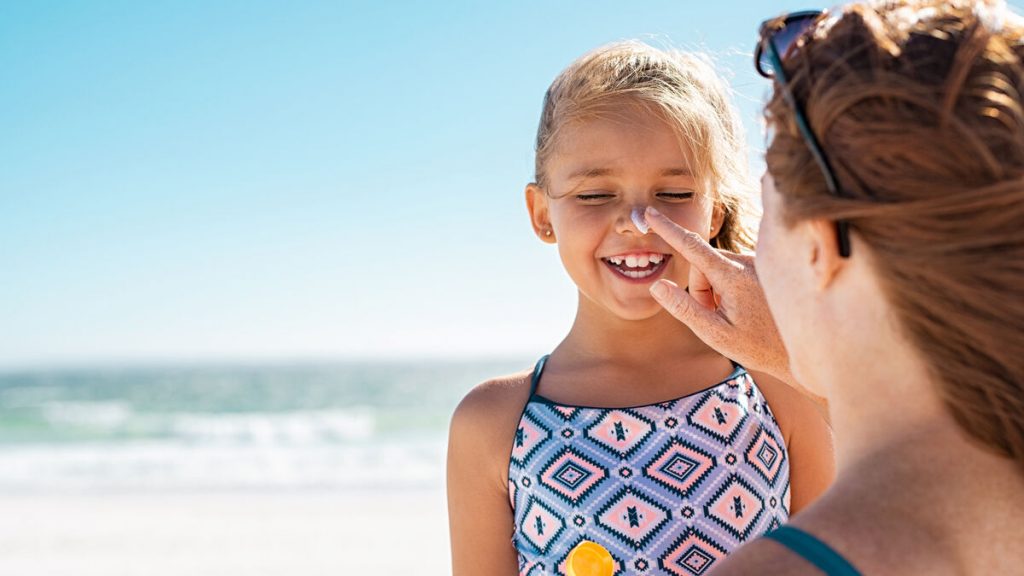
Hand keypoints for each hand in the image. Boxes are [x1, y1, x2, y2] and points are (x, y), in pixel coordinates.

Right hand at [644, 207, 792, 382]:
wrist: (804, 348)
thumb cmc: (759, 347)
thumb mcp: (715, 334)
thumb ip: (684, 308)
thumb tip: (658, 285)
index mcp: (733, 276)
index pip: (692, 246)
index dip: (667, 229)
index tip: (649, 213)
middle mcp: (747, 262)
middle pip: (702, 266)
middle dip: (701, 290)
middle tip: (717, 318)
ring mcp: (757, 263)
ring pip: (716, 269)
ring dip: (716, 291)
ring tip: (735, 316)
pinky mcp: (762, 267)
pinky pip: (732, 271)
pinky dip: (729, 288)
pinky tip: (747, 309)